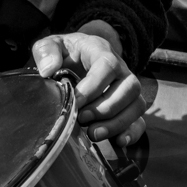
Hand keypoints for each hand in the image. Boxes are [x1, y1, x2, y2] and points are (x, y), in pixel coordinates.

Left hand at [32, 22, 145, 146]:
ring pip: (137, 105)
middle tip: (82, 119)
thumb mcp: (51, 44)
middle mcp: (121, 70)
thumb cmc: (65, 52)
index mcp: (102, 51)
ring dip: (117, 123)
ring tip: (93, 134)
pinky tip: (118, 142)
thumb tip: (48, 69)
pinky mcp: (128, 108)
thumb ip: (46, 51)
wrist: (79, 57)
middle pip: (129, 87)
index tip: (76, 102)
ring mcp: (128, 89)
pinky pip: (140, 120)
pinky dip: (132, 133)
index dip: (94, 86)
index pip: (108, 65)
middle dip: (106, 108)